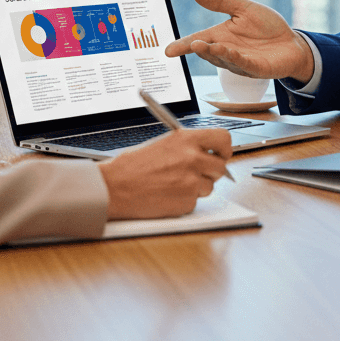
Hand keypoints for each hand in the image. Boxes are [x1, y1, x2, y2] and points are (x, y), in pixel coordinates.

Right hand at [100, 128, 232, 219]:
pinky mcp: (187, 202)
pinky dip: (184, 200)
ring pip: (209, 187)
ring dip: (196, 187)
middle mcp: (193, 158)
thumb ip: (189, 147)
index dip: (224, 149)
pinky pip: (195, 201)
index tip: (221, 154)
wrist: (114, 187)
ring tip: (173, 184)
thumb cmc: (132, 166)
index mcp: (187, 139)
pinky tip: (166, 194)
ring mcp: (191, 181)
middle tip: (197, 173)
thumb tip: (209, 154)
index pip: (223, 139)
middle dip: (211, 172)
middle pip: (221, 167)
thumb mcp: (164, 144)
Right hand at [165, 0, 314, 84]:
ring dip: (214, 53)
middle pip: (208, 51)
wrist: (292, 43)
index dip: (183, 46)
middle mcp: (227, 51)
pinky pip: (244, 64)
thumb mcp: (243, 9)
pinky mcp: (257, 69)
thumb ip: (220, 2)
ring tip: (202, 45)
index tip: (168, 51)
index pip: (198, 40)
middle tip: (191, 43)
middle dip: (198, 48)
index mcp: (221, 36)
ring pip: (223, 59)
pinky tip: (228, 51)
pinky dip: (235, 58)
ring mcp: (241, 62)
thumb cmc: (267, 27)